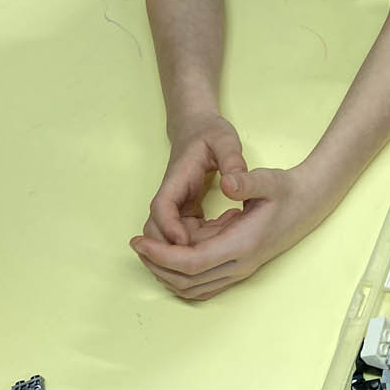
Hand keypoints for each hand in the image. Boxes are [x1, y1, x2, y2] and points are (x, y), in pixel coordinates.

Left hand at [130, 164, 333, 300]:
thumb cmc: (287, 190)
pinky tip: (173, 250)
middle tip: (137, 244)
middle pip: (187, 281)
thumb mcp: (269, 179)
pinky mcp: (237, 267)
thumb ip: (247, 182)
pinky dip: (181, 273)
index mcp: (243, 244)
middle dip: (157, 266)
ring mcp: (239, 269)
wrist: (309, 203)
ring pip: (193, 287)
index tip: (139, 240)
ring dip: (166, 273)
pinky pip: (202, 282)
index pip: (192, 263)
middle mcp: (239, 264)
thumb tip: (229, 182)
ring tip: (148, 249)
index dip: (162, 255)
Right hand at [143, 113, 249, 247]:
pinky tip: (223, 240)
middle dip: (172, 249)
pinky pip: (182, 235)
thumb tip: (233, 184)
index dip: (169, 228)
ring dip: (186, 250)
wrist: (198, 128)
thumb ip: (231, 159)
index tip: (185, 243)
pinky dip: (196, 244)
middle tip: (207, 260)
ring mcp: (175, 206)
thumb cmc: (211, 133)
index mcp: (176, 178)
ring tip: (220, 251)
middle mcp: (170, 196)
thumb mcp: (225, 139)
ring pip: (167, 237)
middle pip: (156, 230)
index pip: (162, 207)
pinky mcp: (184, 211)